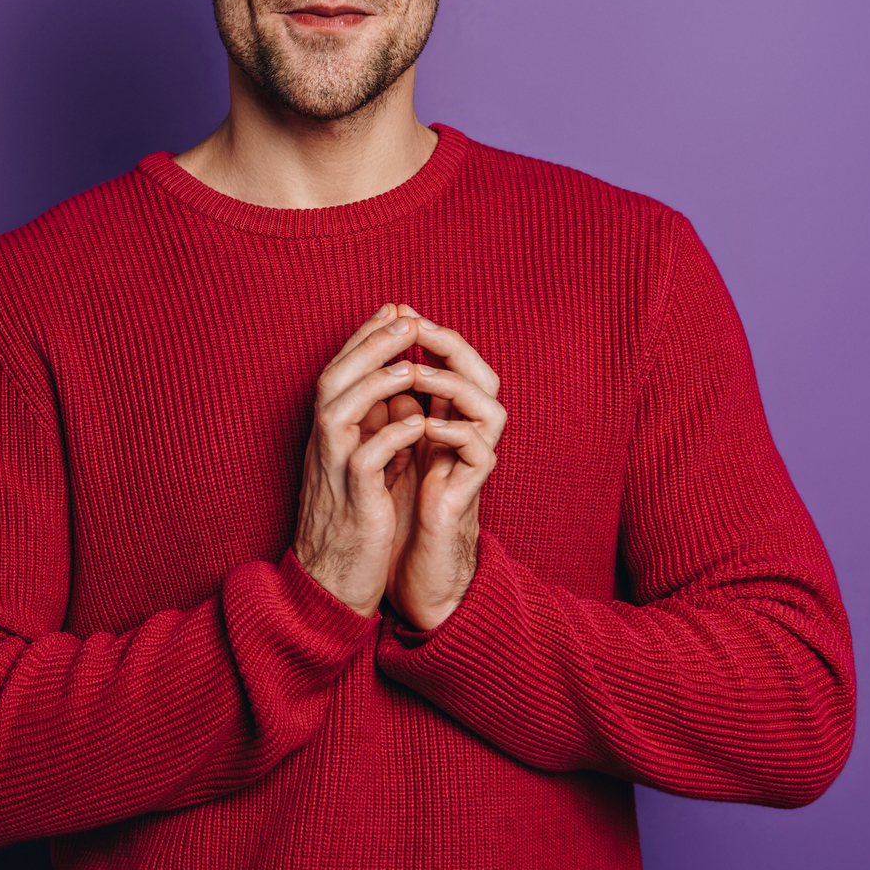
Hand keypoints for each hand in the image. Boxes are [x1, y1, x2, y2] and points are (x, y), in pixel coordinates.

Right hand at [294, 304, 436, 615]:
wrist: (330, 581)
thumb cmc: (353, 522)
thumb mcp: (365, 467)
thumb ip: (377, 430)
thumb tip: (401, 394)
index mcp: (328, 435)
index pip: (340, 372)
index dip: (365, 338)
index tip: (394, 310)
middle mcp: (324, 446)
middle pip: (334, 379)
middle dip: (369, 344)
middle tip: (403, 316)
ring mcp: (334, 471)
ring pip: (341, 410)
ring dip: (376, 380)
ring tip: (411, 358)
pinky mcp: (352, 501)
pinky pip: (365, 460)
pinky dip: (391, 436)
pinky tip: (417, 421)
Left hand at [385, 308, 504, 631]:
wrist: (413, 559)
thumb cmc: (402, 498)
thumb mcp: (392, 440)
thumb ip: (394, 401)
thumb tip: (380, 353)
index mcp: (449, 415)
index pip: (451, 361)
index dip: (428, 333)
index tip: (397, 309)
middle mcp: (469, 431)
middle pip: (481, 373)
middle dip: (450, 346)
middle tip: (417, 326)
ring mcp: (475, 459)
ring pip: (489, 407)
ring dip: (453, 385)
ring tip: (417, 373)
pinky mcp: (472, 489)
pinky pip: (477, 452)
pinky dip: (453, 433)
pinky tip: (426, 425)